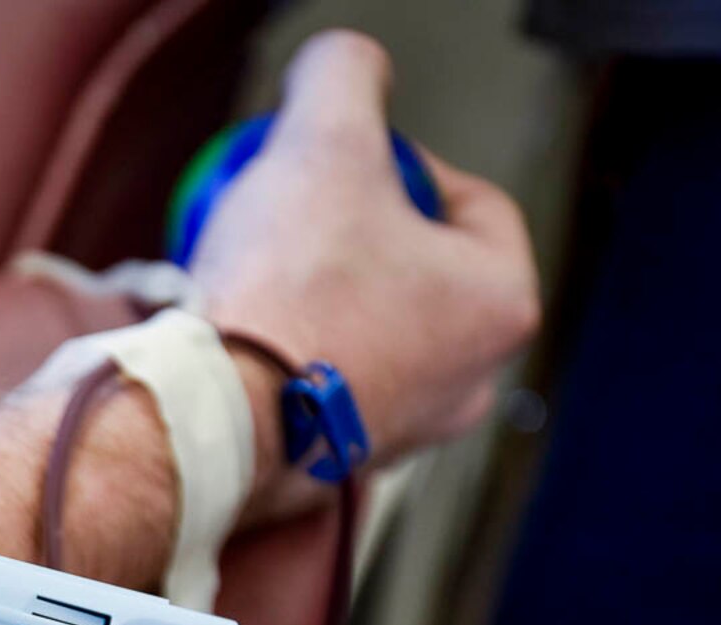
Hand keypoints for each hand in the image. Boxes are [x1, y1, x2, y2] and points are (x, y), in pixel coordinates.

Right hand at [189, 31, 539, 461]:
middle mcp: (471, 382)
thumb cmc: (287, 293)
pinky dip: (290, 354)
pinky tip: (242, 329)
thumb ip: (345, 76)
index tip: (346, 159)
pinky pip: (322, 385)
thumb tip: (344, 64)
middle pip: (419, 269)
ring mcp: (406, 433)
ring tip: (263, 270)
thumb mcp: (322, 140)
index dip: (404, 162)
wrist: (216, 415)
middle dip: (362, 235)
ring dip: (324, 295)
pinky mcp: (338, 464)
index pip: (472, 200)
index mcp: (503, 303)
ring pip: (371, 330)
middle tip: (301, 211)